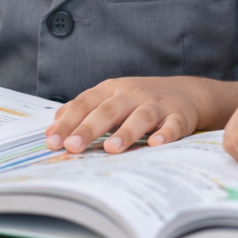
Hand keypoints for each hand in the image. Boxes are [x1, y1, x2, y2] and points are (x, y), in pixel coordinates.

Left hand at [45, 77, 211, 154]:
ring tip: (111, 148)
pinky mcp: (178, 117)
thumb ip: (82, 112)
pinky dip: (165, 134)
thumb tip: (51, 129)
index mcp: (112, 89)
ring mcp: (156, 105)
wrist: (185, 93)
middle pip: (109, 110)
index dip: (67, 122)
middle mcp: (132, 94)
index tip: (52, 142)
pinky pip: (172, 126)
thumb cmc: (139, 100)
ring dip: (126, 132)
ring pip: (140, 116)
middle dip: (89, 128)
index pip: (85, 104)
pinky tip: (156, 144)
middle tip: (72, 147)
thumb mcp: (110, 98)